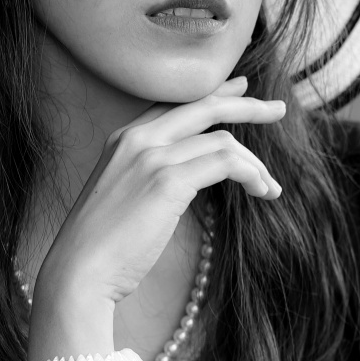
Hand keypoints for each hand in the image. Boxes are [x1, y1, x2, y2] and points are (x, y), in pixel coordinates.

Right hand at [37, 77, 287, 311]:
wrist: (79, 271)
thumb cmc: (104, 245)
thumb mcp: (125, 195)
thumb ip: (152, 175)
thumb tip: (190, 175)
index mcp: (124, 138)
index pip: (178, 103)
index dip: (214, 94)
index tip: (243, 90)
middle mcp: (138, 138)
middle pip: (205, 106)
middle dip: (248, 105)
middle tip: (280, 111)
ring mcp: (152, 157)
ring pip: (224, 140)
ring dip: (256, 164)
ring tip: (271, 188)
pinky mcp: (167, 181)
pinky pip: (227, 163)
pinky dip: (252, 174)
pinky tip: (262, 191)